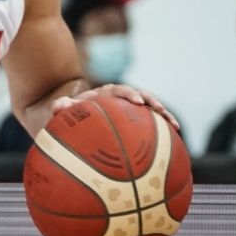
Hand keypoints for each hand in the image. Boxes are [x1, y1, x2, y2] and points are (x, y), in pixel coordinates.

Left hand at [52, 83, 179, 129]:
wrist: (72, 116)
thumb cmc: (67, 114)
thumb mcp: (61, 110)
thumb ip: (60, 106)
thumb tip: (60, 105)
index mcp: (105, 94)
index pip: (119, 90)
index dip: (129, 94)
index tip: (137, 102)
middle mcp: (120, 99)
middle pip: (140, 96)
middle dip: (151, 102)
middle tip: (159, 110)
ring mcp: (128, 110)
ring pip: (150, 110)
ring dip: (163, 115)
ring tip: (175, 127)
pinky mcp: (134, 122)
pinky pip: (150, 126)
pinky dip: (161, 132)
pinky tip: (173, 144)